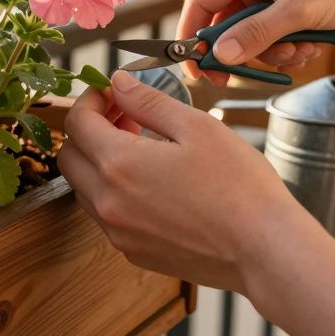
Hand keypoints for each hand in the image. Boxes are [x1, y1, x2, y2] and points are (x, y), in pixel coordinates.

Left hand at [58, 70, 321, 290]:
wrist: (264, 251)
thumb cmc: (239, 186)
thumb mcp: (195, 127)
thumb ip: (148, 101)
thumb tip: (118, 82)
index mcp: (118, 165)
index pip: (77, 124)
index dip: (90, 101)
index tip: (112, 93)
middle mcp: (108, 203)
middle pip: (70, 158)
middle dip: (89, 130)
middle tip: (125, 117)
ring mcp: (119, 233)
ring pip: (85, 189)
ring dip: (100, 162)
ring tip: (143, 146)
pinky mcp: (134, 253)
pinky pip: (107, 215)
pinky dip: (115, 192)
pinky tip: (153, 181)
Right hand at [178, 0, 334, 84]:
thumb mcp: (298, 11)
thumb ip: (255, 34)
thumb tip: (219, 56)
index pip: (203, 1)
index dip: (194, 35)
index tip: (195, 67)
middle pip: (227, 24)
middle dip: (243, 50)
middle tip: (243, 75)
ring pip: (252, 37)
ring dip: (272, 53)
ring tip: (299, 51)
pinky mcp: (292, 11)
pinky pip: (274, 40)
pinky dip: (288, 51)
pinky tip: (311, 47)